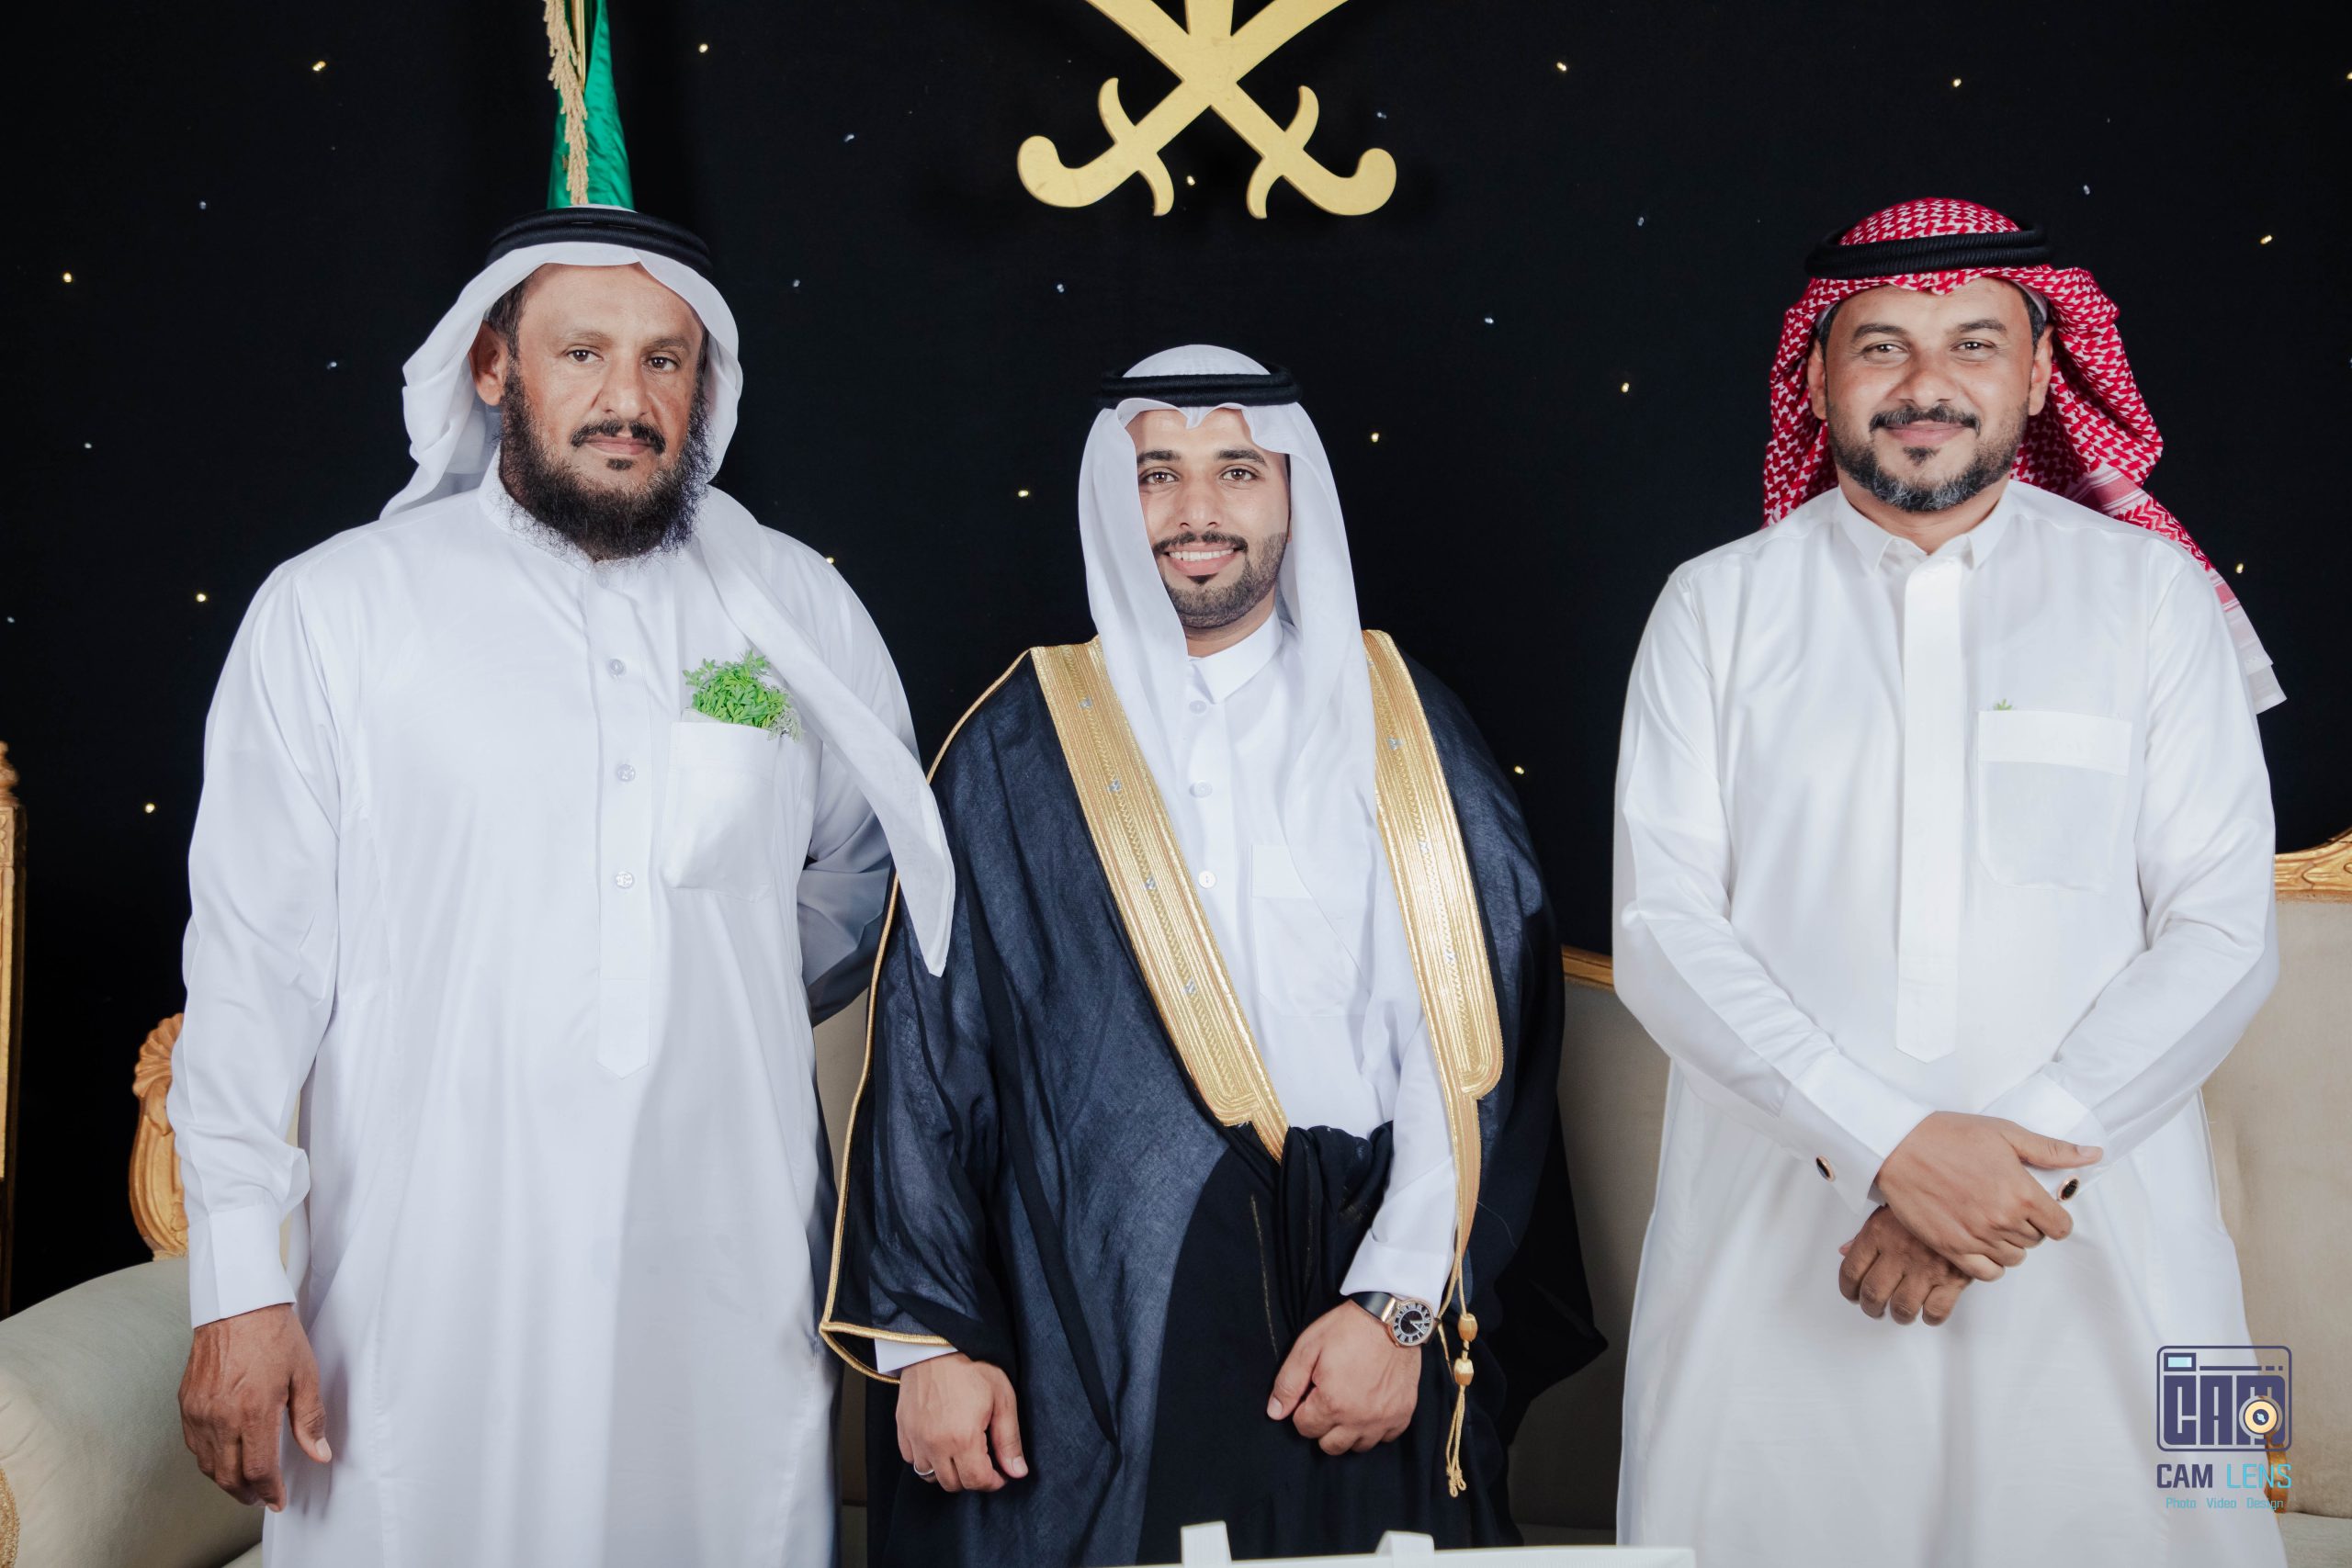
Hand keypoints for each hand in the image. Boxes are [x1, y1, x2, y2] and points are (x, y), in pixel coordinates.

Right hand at [179, 1303, 331, 1509]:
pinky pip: (193, 1445)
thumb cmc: (274, 1335)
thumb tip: (319, 1453)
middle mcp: (220, 1417)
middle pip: (228, 1476)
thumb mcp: (304, 1375)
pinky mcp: (186, 1403)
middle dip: (247, 1494)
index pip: (258, 1470)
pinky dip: (208, 1460)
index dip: (269, 1492)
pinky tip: (224, 1458)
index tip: (278, 1500)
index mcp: (253, 1411)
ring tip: (245, 1483)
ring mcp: (199, 1411)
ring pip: (207, 1465)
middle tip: (262, 1498)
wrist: (237, 1305)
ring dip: (226, 1481)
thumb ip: (310, 1419)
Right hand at [897, 1354, 1026, 1492]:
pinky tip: (940, 1443)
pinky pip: (912, 1460)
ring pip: (930, 1476)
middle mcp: (935, 1445)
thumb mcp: (1002, 1399)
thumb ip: (1009, 1440)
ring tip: (961, 1453)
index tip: (1001, 1473)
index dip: (994, 1482)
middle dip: (972, 1478)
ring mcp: (915, 1438)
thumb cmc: (972, 1367)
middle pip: (953, 1484)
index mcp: (963, 1439)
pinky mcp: (902, 1429)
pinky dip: (926, 1459)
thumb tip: (1017, 1472)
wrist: (936, 1345)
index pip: (978, 1481)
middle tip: (983, 1461)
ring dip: (948, 1472)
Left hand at [1266, 1302, 1420, 1454]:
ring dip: (1348, 1431)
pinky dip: (1375, 1428)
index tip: (1312, 1391)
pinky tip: (1370, 1406)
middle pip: (1330, 1445)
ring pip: (1357, 1446)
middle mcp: (1359, 1419)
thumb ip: (1288, 1384)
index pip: (1305, 1428)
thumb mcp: (1308, 1348)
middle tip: (1328, 1399)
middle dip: (1323, 1426)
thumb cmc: (1347, 1329)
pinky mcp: (1402, 1415)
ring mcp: (1383, 1420)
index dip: (1303, 1409)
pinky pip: (1384, 1438)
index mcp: (1332, 1403)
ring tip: (1349, 1404)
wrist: (1392, 1317)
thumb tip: (1275, 1413)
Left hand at [1838, 1205, 1972, 1324]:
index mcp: (1878, 1232)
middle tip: (1875, 1309)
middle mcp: (1899, 1251)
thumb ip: (1865, 1233)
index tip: (1853, 1295)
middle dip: (1871, 1307)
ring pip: (1902, 1307)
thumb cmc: (1926, 1202)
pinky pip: (1935, 1311)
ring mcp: (1926, 1266)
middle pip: (1873, 1294)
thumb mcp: (1889, 1210)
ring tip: (1901, 1313)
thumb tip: (1845, 1252)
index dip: (1848, 1290)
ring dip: (1899, 1315)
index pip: (1851, 1271)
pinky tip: (1928, 1311)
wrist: (1966, 1198)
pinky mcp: (1953, 1278)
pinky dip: (1929, 1317)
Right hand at [1874, 1111, 2097, 1279]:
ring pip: (2014, 1258)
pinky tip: (1981, 1242)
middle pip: (2036, 1241)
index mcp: (2021, 1192)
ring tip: (1991, 1220)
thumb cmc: (1948, 1135)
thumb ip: (2051, 1150)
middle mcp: (2002, 1220)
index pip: (2061, 1226)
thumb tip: (2092, 1155)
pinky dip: (1990, 1263)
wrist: (1897, 1145)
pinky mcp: (1951, 1247)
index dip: (2054, 1217)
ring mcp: (1976, 1237)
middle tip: (2008, 1205)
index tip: (2041, 1208)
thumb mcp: (2005, 1133)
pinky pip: (1987, 1273)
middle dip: (2029, 1226)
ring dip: (2009, 1243)